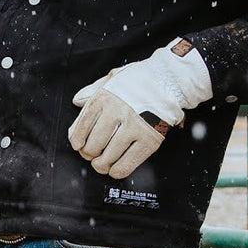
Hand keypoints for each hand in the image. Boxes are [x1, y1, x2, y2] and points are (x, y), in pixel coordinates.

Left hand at [68, 38, 211, 178]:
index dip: (77, 138)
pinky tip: (115, 170)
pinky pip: (130, 161)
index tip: (77, 145)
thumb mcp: (113, 77)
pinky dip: (119, 170)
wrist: (170, 81)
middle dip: (89, 153)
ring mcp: (134, 126)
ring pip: (110, 154)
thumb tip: (77, 101)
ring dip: (102, 164)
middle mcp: (117, 111)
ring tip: (101, 165)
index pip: (83, 123)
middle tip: (90, 156)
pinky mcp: (150, 139)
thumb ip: (93, 89)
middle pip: (95, 142)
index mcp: (105, 97)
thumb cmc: (140, 80)